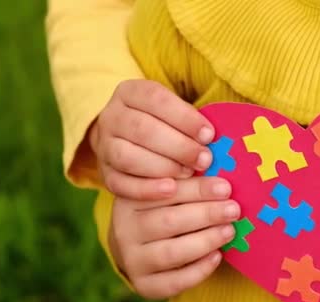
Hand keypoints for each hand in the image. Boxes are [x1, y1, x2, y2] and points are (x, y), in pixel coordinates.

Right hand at [90, 80, 215, 199]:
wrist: (125, 141)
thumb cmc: (164, 125)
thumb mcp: (173, 112)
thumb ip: (190, 121)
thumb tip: (214, 138)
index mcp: (130, 93)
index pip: (155, 98)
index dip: (184, 117)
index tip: (209, 134)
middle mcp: (112, 117)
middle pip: (141, 129)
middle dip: (178, 146)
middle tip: (205, 159)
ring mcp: (104, 146)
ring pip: (127, 157)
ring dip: (163, 167)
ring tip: (189, 174)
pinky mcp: (105, 174)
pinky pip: (120, 184)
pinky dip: (146, 189)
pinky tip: (170, 191)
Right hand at [109, 177, 238, 298]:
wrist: (139, 250)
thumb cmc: (164, 212)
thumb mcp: (168, 194)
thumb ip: (189, 185)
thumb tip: (221, 182)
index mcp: (130, 200)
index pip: (166, 192)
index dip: (198, 189)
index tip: (225, 188)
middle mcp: (124, 229)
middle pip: (169, 221)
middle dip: (206, 214)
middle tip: (233, 210)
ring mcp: (131, 260)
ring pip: (171, 252)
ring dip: (205, 240)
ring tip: (229, 231)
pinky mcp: (143, 285)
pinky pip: (174, 281)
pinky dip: (199, 269)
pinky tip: (217, 256)